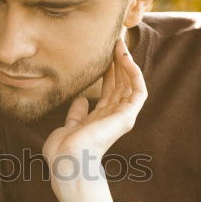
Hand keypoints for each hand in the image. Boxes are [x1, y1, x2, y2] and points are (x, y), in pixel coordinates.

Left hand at [42, 38, 147, 201]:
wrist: (67, 162)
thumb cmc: (63, 151)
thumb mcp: (68, 127)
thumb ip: (76, 114)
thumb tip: (80, 99)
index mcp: (100, 120)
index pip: (109, 90)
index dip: (107, 70)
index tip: (102, 53)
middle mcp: (114, 117)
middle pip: (120, 83)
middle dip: (117, 61)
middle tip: (112, 39)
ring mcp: (122, 116)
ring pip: (130, 83)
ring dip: (125, 61)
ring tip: (118, 42)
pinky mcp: (128, 116)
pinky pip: (138, 89)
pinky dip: (133, 72)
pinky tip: (124, 57)